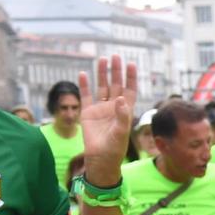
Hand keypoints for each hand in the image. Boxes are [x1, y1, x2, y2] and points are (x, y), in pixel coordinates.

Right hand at [77, 56, 139, 181]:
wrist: (100, 158)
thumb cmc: (115, 148)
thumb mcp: (121, 132)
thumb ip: (122, 116)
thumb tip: (122, 98)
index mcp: (125, 111)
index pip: (130, 90)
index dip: (131, 78)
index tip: (131, 64)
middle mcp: (114, 107)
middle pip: (116, 85)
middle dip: (116, 71)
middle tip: (116, 56)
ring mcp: (100, 109)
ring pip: (102, 87)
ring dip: (102, 74)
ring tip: (102, 59)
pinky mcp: (87, 113)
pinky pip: (86, 96)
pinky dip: (84, 85)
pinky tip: (82, 73)